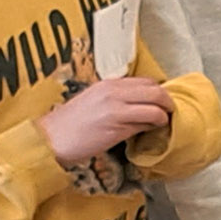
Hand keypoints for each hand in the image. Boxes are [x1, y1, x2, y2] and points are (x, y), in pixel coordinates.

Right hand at [39, 75, 173, 165]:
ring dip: (164, 116)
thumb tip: (139, 103)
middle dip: (167, 101)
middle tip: (170, 111)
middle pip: (155, 90)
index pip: (145, 81)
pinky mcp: (116, 127)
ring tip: (162, 122)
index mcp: (108, 84)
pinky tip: (150, 131)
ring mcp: (116, 109)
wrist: (50, 139)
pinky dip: (152, 127)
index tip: (161, 100)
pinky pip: (144, 124)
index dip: (158, 90)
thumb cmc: (70, 124)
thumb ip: (116, 98)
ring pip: (154, 107)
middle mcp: (113, 93)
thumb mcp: (93, 101)